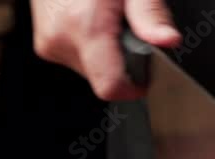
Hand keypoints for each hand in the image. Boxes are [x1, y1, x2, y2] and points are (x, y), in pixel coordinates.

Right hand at [31, 0, 180, 99]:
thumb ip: (150, 14)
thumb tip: (168, 40)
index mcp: (84, 27)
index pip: (111, 87)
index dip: (134, 87)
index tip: (146, 75)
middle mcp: (61, 39)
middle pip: (104, 80)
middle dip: (123, 62)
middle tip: (125, 29)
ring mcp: (50, 43)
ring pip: (92, 71)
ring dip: (107, 54)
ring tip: (108, 22)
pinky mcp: (46, 44)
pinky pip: (78, 58)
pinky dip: (92, 47)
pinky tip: (94, 23)